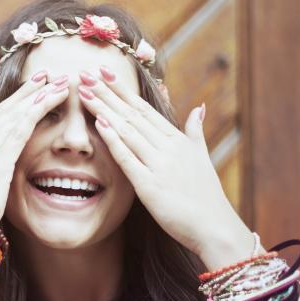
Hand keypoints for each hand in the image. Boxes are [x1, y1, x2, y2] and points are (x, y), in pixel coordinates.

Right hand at [0, 73, 68, 224]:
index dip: (14, 99)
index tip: (31, 86)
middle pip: (6, 109)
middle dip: (29, 90)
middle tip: (49, 74)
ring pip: (16, 115)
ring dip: (40, 96)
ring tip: (59, 84)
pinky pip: (20, 129)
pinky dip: (37, 111)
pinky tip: (51, 101)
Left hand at [78, 66, 252, 266]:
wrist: (215, 227)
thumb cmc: (206, 196)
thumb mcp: (202, 158)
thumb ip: (196, 131)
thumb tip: (198, 107)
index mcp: (177, 139)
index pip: (144, 108)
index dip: (122, 90)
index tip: (104, 72)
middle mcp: (167, 147)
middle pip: (131, 113)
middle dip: (107, 92)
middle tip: (85, 73)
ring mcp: (159, 164)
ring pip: (127, 130)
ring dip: (104, 109)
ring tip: (84, 91)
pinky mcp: (150, 185)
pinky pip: (128, 158)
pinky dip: (113, 139)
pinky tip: (99, 124)